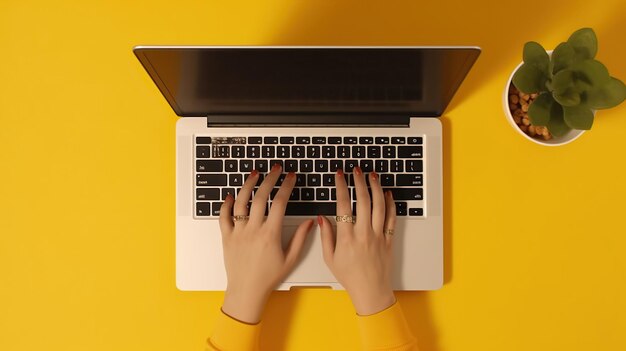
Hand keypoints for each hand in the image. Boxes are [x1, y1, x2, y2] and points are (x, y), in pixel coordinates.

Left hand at [218, 164, 314, 322]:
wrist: (246, 291)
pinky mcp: (226, 238)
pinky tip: (230, 195)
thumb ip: (300, 238)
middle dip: (270, 179)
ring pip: (241, 202)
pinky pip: (223, 217)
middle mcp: (253, 230)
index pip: (280, 203)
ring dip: (248, 185)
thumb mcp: (290, 259)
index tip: (291, 177)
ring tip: (254, 174)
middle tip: (275, 169)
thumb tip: (311, 222)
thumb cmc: (269, 278)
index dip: (287, 186)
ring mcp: (238, 233)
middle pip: (261, 197)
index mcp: (270, 235)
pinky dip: (225, 204)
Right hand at [319, 167, 396, 314]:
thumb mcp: (330, 258)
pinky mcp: (388, 240)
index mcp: (347, 238)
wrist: (371, 291)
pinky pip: (391, 218)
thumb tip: (322, 218)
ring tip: (372, 175)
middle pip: (363, 201)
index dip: (341, 187)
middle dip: (359, 181)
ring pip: (379, 206)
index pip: (343, 205)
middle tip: (356, 170)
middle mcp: (364, 234)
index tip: (339, 176)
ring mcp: (378, 236)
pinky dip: (391, 203)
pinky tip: (387, 193)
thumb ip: (326, 236)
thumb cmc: (350, 277)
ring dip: (376, 187)